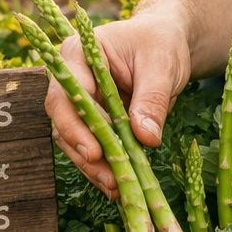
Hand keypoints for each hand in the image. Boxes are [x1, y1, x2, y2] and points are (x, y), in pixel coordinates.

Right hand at [42, 10, 193, 196]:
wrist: (166, 43)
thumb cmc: (161, 44)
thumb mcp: (162, 66)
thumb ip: (152, 99)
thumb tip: (145, 138)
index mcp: (78, 54)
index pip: (67, 93)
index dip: (76, 126)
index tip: (94, 152)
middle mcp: (70, 79)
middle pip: (65, 121)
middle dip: (85, 153)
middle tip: (111, 180)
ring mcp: (79, 102)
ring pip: (74, 140)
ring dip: (94, 167)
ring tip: (119, 188)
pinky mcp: (92, 120)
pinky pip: (93, 146)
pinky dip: (105, 166)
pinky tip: (120, 185)